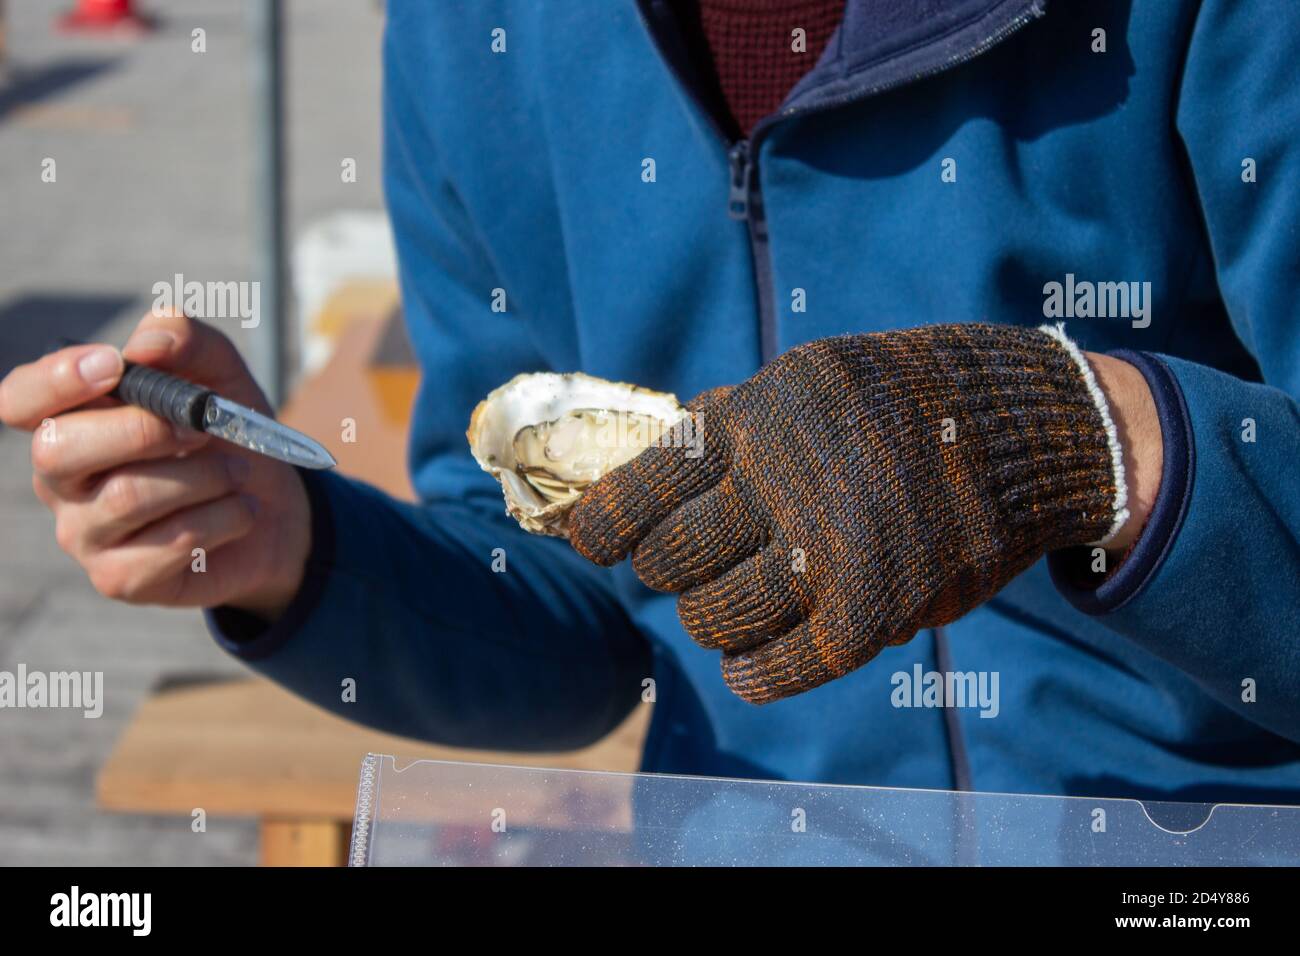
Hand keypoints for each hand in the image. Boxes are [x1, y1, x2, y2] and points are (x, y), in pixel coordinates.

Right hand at [0, 311, 310, 618]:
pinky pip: (170, 543)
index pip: (20, 400)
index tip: (113, 365)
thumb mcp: (220, 376)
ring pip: (128, 496)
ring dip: (206, 475)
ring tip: (239, 472)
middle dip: (144, 430)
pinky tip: (242, 511)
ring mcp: (84, 534)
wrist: (276, 511)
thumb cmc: (230, 437)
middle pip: (60, 450)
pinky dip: (225, 518)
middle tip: (204, 429)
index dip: (54, 380)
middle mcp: (61, 480)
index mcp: (70, 421)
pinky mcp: (121, 578)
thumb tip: (148, 342)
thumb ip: (185, 341)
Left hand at [568, 324, 1128, 703]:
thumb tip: (635, 496)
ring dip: (711, 617)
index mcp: (759, 416)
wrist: (1022, 428)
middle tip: (689, 566)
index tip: (589, 541)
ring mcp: (830, 549)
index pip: (647, 484)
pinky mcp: (873, 611)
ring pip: (714, 616)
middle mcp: (784, 480)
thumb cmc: (896, 407)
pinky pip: (777, 667)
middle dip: (668, 569)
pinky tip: (746, 665)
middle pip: (670, 560)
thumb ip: (732, 432)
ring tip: (729, 604)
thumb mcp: (807, 384)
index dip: (604, 522)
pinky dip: (752, 673)